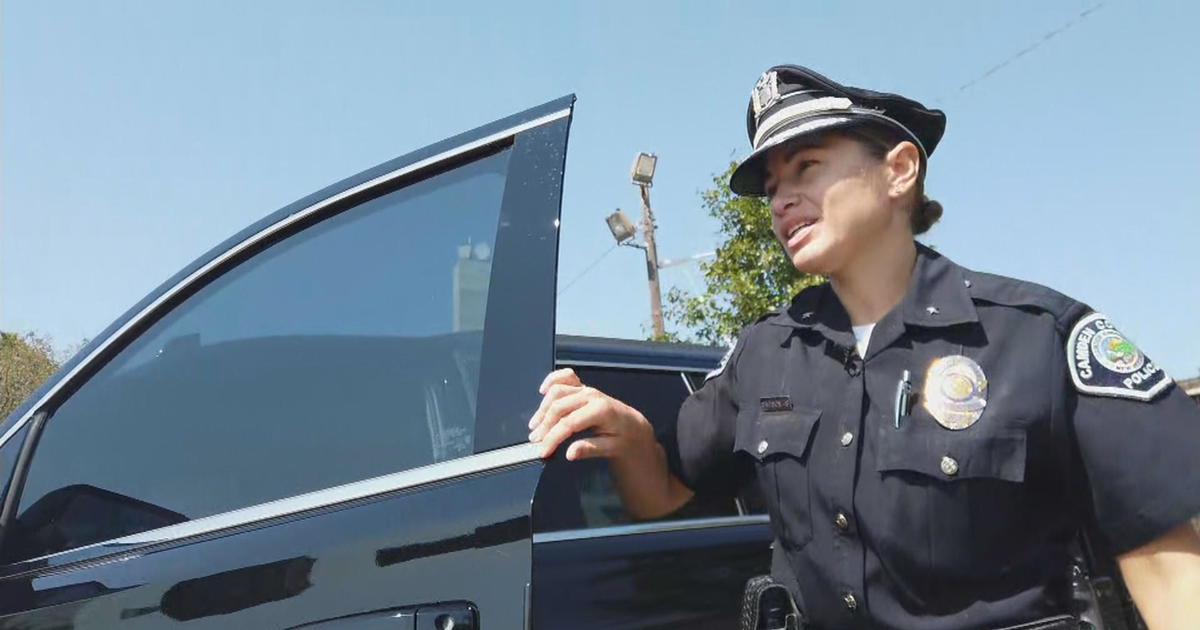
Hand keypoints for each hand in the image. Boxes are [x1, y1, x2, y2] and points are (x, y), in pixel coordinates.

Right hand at [528, 368, 653, 460]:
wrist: (632, 426)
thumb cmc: (624, 437)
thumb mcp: (612, 448)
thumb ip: (590, 449)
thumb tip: (570, 453)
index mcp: (601, 410)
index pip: (569, 423)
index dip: (552, 437)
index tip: (542, 451)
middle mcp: (592, 396)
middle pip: (558, 407)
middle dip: (544, 425)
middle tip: (535, 441)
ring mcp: (586, 389)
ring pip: (557, 392)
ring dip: (542, 409)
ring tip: (535, 426)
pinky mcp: (582, 388)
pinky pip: (565, 377)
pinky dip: (552, 380)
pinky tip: (543, 390)